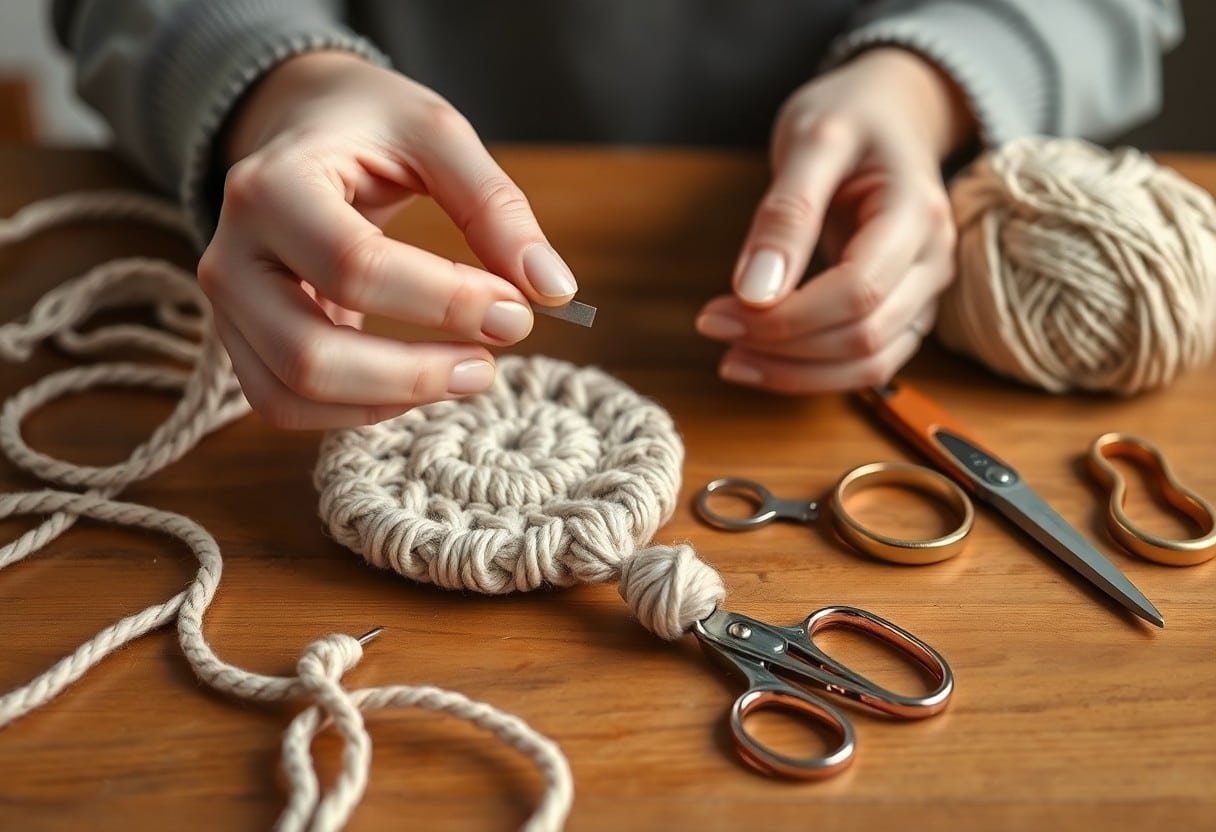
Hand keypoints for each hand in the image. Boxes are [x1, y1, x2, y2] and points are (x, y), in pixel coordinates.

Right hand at [198, 51, 576, 428]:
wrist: (297, 121)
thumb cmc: (367, 124)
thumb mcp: (436, 135)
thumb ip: (495, 208)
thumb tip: (553, 290)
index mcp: (271, 186)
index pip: (354, 268)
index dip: (444, 302)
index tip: (517, 310)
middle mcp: (230, 254)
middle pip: (309, 354)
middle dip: (414, 373)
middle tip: (490, 364)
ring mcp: (228, 307)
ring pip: (291, 395)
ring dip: (389, 403)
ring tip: (464, 375)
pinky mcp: (243, 340)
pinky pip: (286, 404)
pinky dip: (358, 411)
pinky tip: (418, 383)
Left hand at [695, 48, 976, 392]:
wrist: (890, 111)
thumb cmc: (851, 116)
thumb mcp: (810, 141)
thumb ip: (785, 214)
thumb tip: (755, 291)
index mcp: (916, 214)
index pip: (858, 292)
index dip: (787, 317)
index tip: (719, 312)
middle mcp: (934, 259)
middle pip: (863, 336)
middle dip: (781, 346)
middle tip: (712, 326)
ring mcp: (925, 289)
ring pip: (871, 363)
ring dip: (796, 372)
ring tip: (731, 356)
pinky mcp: (906, 308)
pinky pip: (867, 361)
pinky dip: (814, 371)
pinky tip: (762, 358)